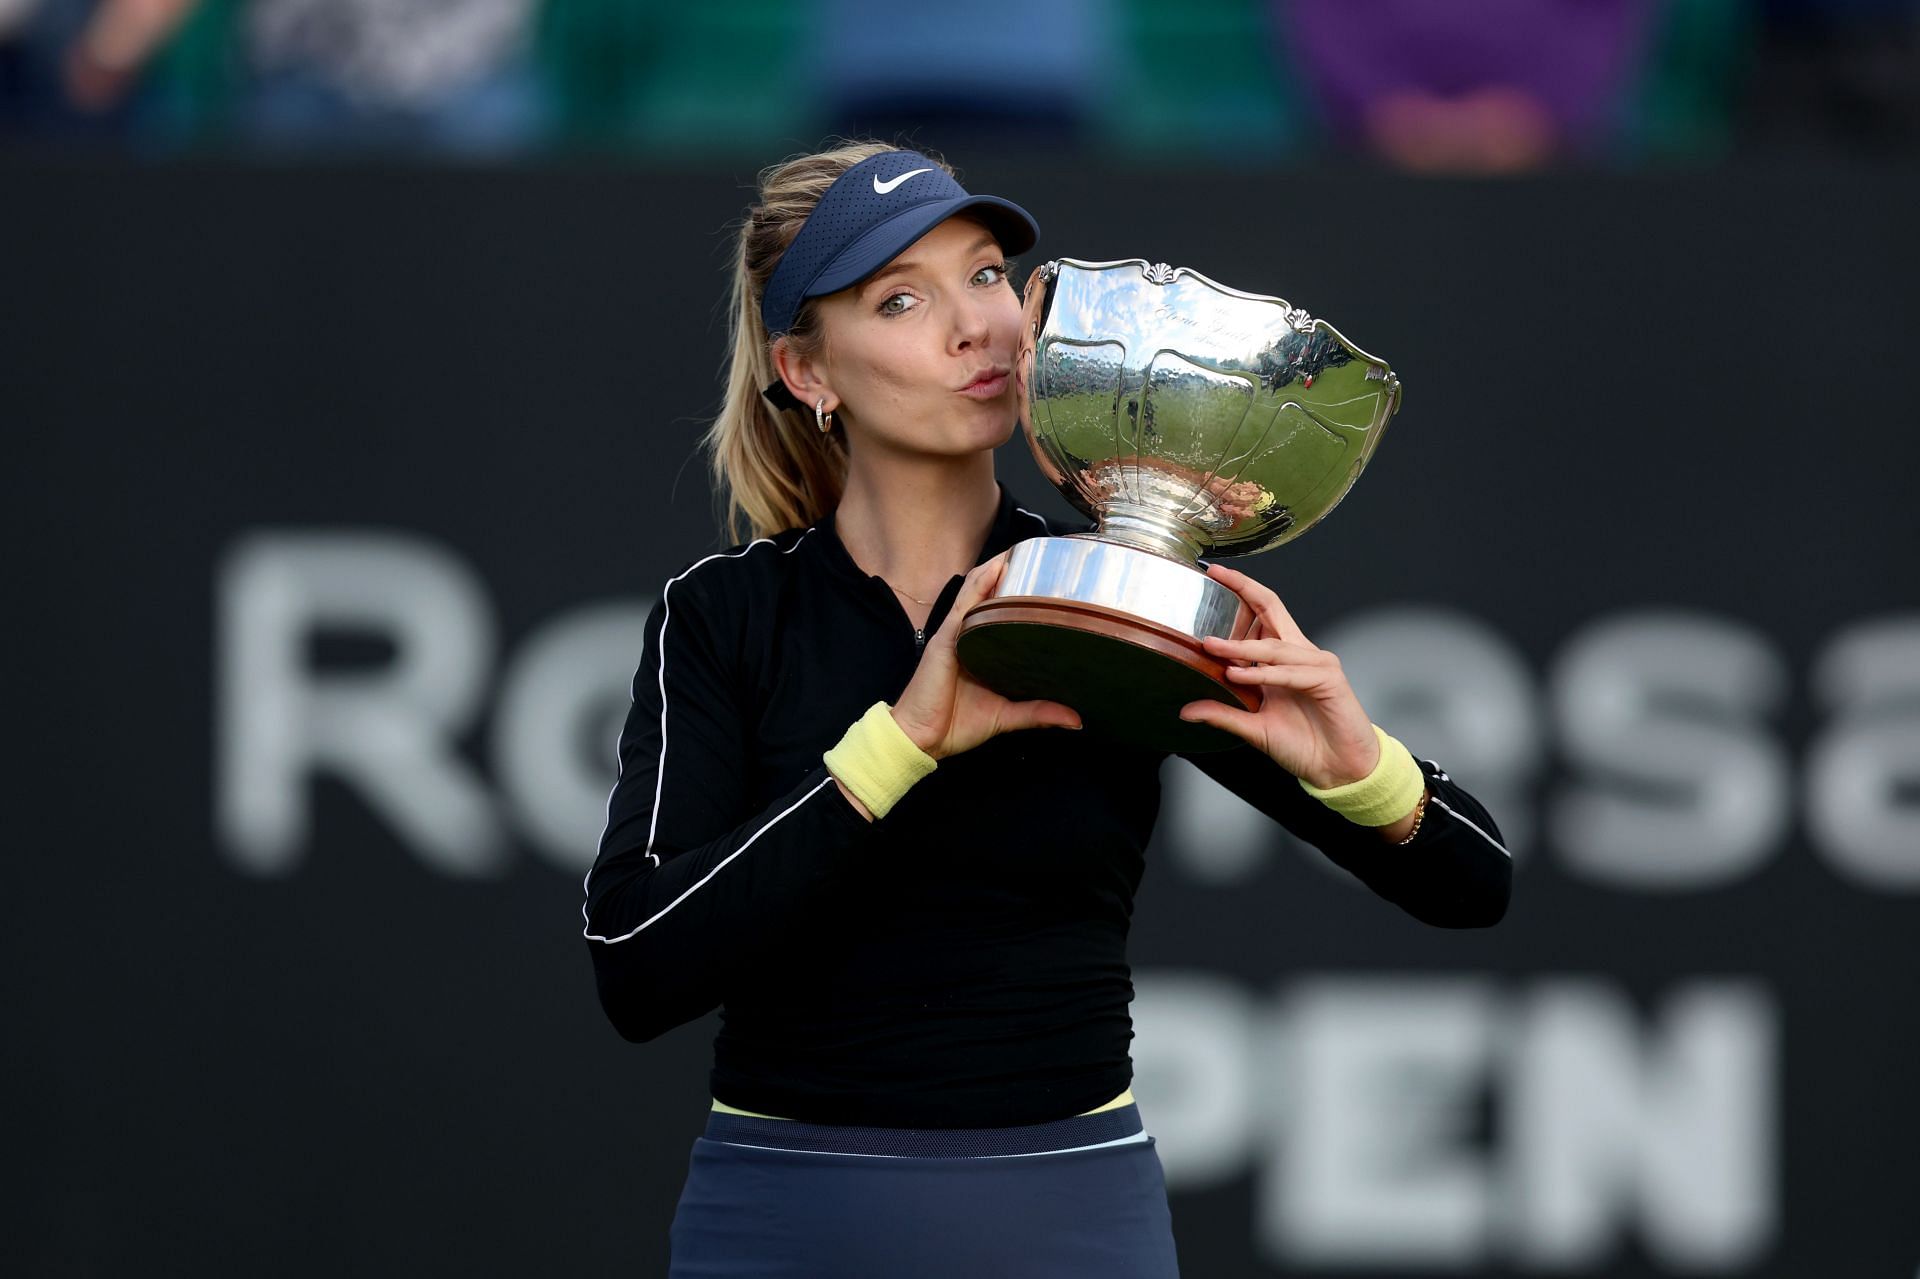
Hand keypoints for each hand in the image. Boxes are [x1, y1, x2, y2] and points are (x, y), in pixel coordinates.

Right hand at [890, 550, 1082, 759]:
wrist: (920, 739)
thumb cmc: (954, 725)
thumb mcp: (1006, 716)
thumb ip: (1039, 712)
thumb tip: (1076, 719)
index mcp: (980, 650)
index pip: (1001, 613)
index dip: (1020, 595)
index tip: (1049, 581)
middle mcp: (967, 637)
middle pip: (989, 595)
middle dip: (1011, 573)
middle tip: (1042, 557)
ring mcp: (955, 635)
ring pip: (976, 591)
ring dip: (996, 569)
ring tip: (1021, 550)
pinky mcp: (945, 640)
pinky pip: (963, 605)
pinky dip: (979, 584)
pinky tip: (995, 568)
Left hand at [1178, 563, 1380, 788]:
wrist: (1338, 770)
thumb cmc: (1304, 744)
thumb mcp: (1252, 728)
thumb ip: (1222, 714)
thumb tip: (1186, 710)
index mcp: (1282, 659)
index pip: (1262, 614)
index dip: (1241, 592)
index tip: (1214, 576)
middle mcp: (1299, 654)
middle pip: (1273, 609)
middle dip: (1244, 589)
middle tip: (1216, 575)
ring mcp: (1317, 663)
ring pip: (1274, 647)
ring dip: (1241, 647)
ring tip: (1210, 647)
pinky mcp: (1329, 680)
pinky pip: (1291, 672)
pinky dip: (1264, 674)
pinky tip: (1238, 675)